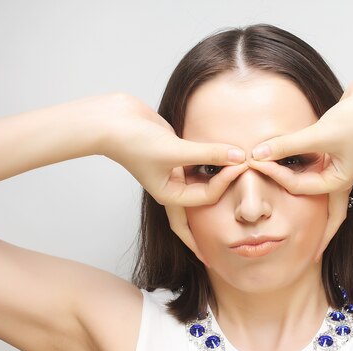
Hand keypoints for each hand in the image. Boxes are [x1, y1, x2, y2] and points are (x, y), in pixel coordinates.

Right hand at [101, 93, 247, 261]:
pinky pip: (198, 163)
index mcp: (169, 195)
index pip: (206, 196)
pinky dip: (211, 162)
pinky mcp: (175, 154)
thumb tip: (238, 156)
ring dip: (217, 183)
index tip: (240, 163)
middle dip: (215, 216)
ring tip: (235, 190)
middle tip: (233, 228)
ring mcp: (173, 171)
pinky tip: (223, 161)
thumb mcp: (176, 150)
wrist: (113, 121)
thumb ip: (209, 153)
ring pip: (201, 183)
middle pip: (200, 209)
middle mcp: (172, 187)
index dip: (225, 181)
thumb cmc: (135, 142)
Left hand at [247, 72, 352, 260]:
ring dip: (303, 200)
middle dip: (316, 236)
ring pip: (316, 193)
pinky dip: (300, 172)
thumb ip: (287, 145)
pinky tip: (290, 174)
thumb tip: (258, 153)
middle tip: (307, 256)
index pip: (297, 187)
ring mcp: (336, 167)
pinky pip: (313, 169)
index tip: (254, 163)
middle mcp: (337, 179)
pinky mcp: (333, 152)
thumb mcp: (320, 135)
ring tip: (295, 223)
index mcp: (338, 183)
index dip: (274, 175)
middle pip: (325, 217)